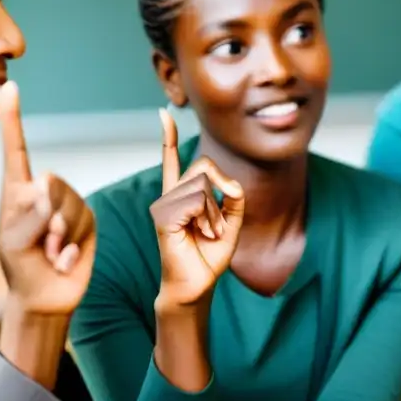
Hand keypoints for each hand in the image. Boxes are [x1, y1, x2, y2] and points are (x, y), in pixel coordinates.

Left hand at [0, 81, 95, 315]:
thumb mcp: (15, 241)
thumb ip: (31, 213)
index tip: (8, 87)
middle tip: (42, 245)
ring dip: (60, 237)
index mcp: (17, 191)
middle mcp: (44, 192)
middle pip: (53, 186)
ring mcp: (68, 205)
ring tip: (51, 255)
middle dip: (48, 219)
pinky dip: (72, 249)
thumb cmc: (21, 266)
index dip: (14, 119)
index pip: (16, 150)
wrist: (45, 296)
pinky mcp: (87, 220)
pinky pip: (84, 224)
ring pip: (71, 206)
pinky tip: (64, 261)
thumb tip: (49, 185)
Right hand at [151, 108, 244, 307]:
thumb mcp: (233, 225)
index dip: (169, 138)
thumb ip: (235, 201)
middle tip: (222, 220)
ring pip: (203, 184)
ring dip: (216, 211)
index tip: (164, 114)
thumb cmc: (209, 257)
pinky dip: (209, 218)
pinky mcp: (166, 216)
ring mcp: (166, 205)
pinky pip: (197, 200)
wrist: (196, 287)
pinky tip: (203, 234)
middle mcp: (172, 197)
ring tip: (210, 232)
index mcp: (184, 196)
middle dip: (224, 188)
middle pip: (204, 166)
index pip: (175, 161)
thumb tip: (233, 185)